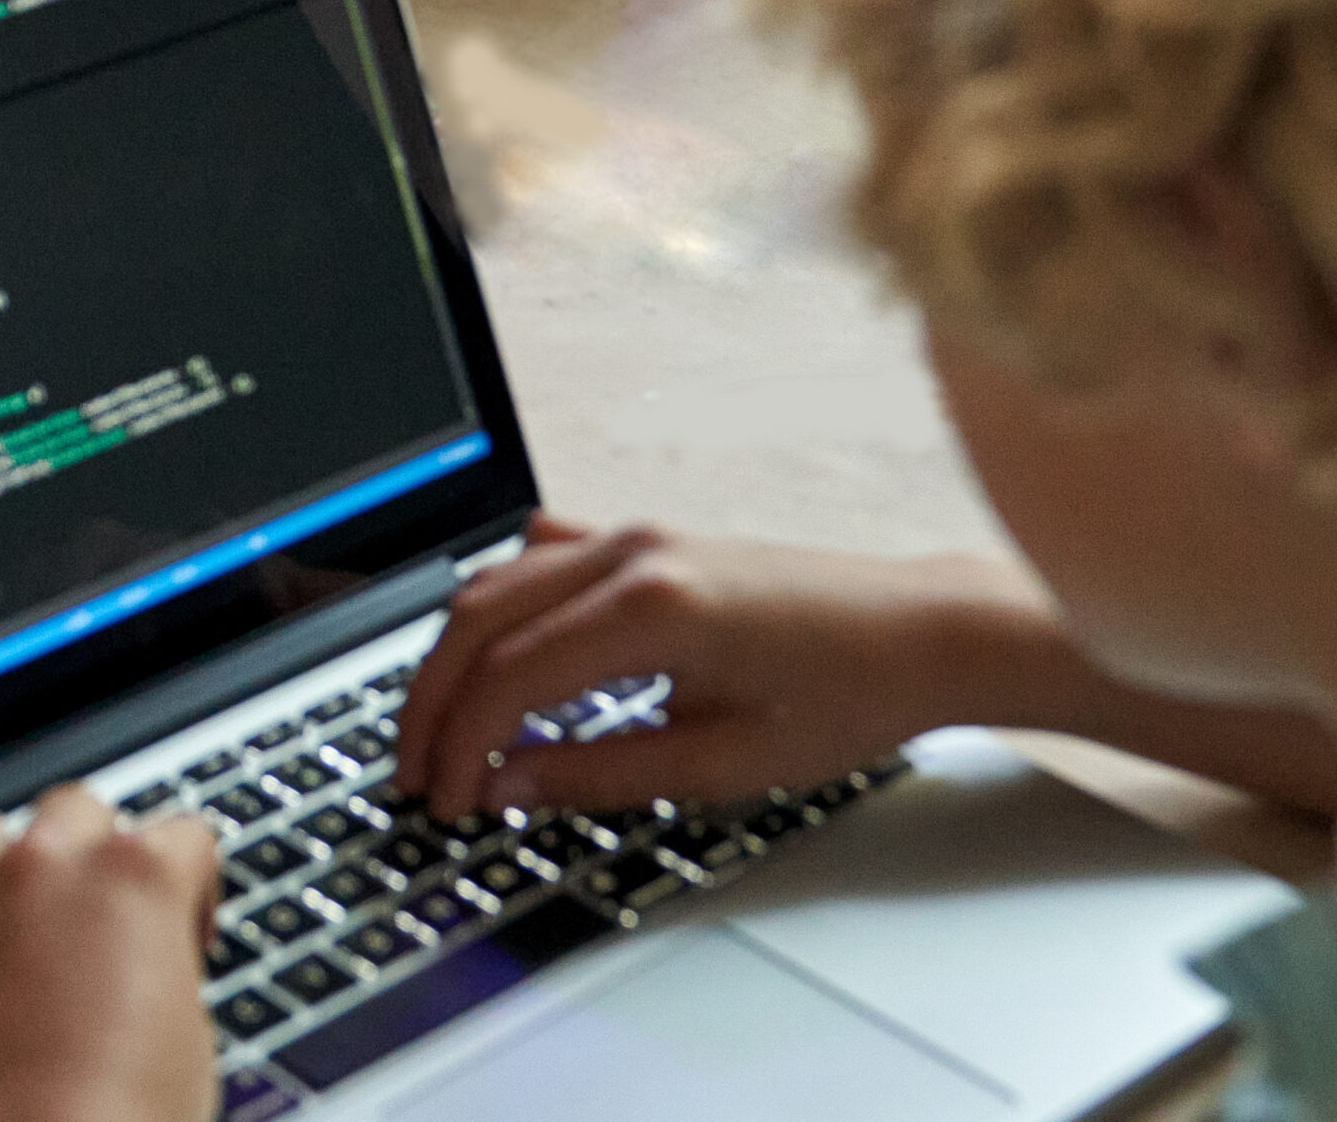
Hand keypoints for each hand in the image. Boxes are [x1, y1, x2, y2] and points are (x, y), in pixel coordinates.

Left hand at [0, 786, 218, 1121]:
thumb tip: (146, 971)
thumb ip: (163, 964)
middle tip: (87, 919)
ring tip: (0, 915)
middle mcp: (49, 866)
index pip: (183, 836)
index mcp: (137, 875)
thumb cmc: (115, 1117)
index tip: (176, 933)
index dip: (188, 889)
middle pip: (75, 806)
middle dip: (85, 852)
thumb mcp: (189, 1034)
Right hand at [396, 517, 1034, 820]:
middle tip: (418, 775)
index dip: (461, 744)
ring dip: (459, 656)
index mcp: (654, 607)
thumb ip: (602, 772)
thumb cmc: (846, 695)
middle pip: (481, 615)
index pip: (510, 674)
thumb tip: (509, 786)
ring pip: (500, 580)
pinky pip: (544, 558)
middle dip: (433, 701)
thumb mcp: (725, 763)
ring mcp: (638, 535)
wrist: (919, 632)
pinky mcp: (649, 539)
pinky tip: (497, 661)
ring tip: (446, 734)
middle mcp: (634, 553)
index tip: (446, 800)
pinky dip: (502, 608)